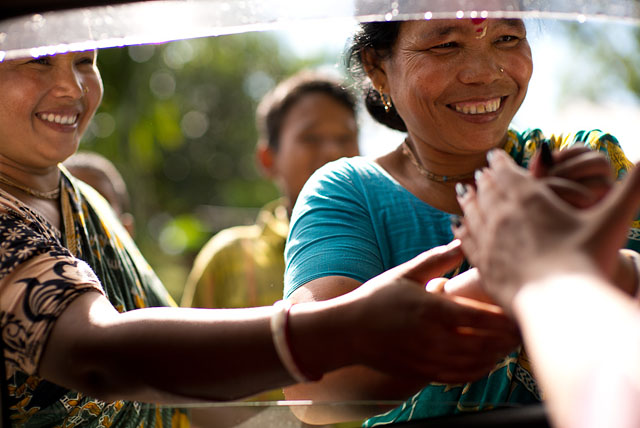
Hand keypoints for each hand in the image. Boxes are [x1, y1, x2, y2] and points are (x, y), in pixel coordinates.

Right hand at [342, 240, 519, 383]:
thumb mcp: (405, 274)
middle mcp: (432, 337)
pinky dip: (479, 371)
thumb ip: (436, 260)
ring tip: (510, 345)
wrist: (347, 331)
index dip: (504, 319)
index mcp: (430, 309)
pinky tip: (488, 362)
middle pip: (483, 343)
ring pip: (474, 363)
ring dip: (497, 355)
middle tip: (522, 328)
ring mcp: (427, 358)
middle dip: (507, 339)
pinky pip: (459, 376)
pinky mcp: (422, 372)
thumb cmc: (375, 298)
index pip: (478, 317)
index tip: (519, 312)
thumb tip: (461, 241)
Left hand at [454, 149, 639, 309]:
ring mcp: (488, 239)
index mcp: (529, 198)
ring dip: (468, 199)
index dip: (500, 163)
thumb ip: (632, 189)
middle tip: (479, 172)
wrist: (560, 303)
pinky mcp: (481, 264)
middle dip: (484, 179)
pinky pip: (465, 240)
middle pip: (487, 190)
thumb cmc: (588, 260)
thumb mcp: (612, 219)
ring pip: (472, 212)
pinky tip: (456, 226)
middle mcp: (502, 214)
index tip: (493, 156)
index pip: (508, 173)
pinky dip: (460, 228)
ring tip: (464, 191)